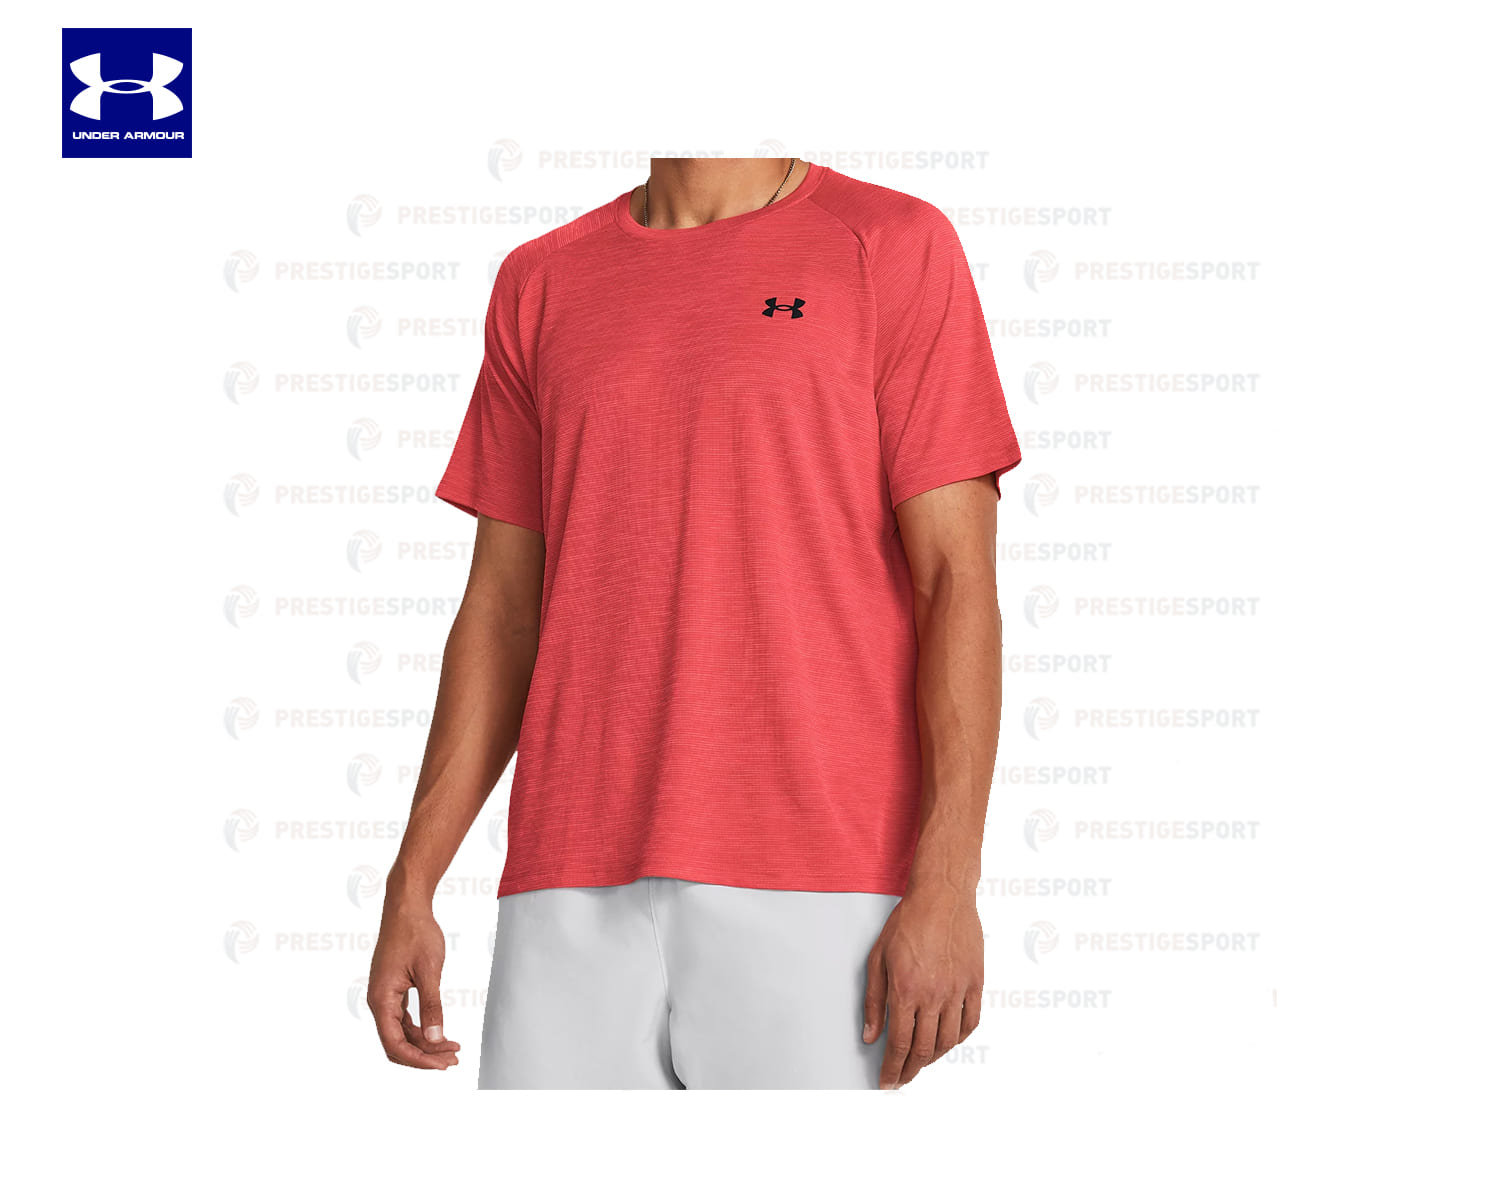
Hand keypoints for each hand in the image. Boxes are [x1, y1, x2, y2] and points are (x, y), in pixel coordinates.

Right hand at [367, 895, 460, 1069]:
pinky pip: (404, 1019)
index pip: (395, 1043)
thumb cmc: (416, 933)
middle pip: (397, 1043)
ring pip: (401, 1032)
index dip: (419, 1059)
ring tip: (452, 1049)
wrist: (406, 907)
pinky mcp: (393, 990)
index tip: (443, 1064)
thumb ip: (432, 1006)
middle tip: (453, 1059)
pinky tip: (440, 1032)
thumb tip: (436, 1037)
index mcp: (381, 999)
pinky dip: (421, 1028)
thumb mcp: (429, 971)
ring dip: (425, 1043)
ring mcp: (385, 996)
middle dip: (424, 1055)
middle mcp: (378, 1001)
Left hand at [863, 885, 982, 1088]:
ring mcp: (958, 990)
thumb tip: (870, 1036)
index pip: (899, 1044)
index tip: (887, 1082)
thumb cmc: (908, 922)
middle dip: (910, 1070)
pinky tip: (949, 1041)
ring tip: (922, 1062)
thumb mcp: (878, 958)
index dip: (892, 1069)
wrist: (942, 896)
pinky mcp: (976, 983)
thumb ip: (874, 1001)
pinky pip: (971, 1022)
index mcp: (905, 990)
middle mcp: (933, 995)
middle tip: (902, 1078)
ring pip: (948, 1041)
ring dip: (934, 1058)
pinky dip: (960, 1039)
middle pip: (924, 1049)